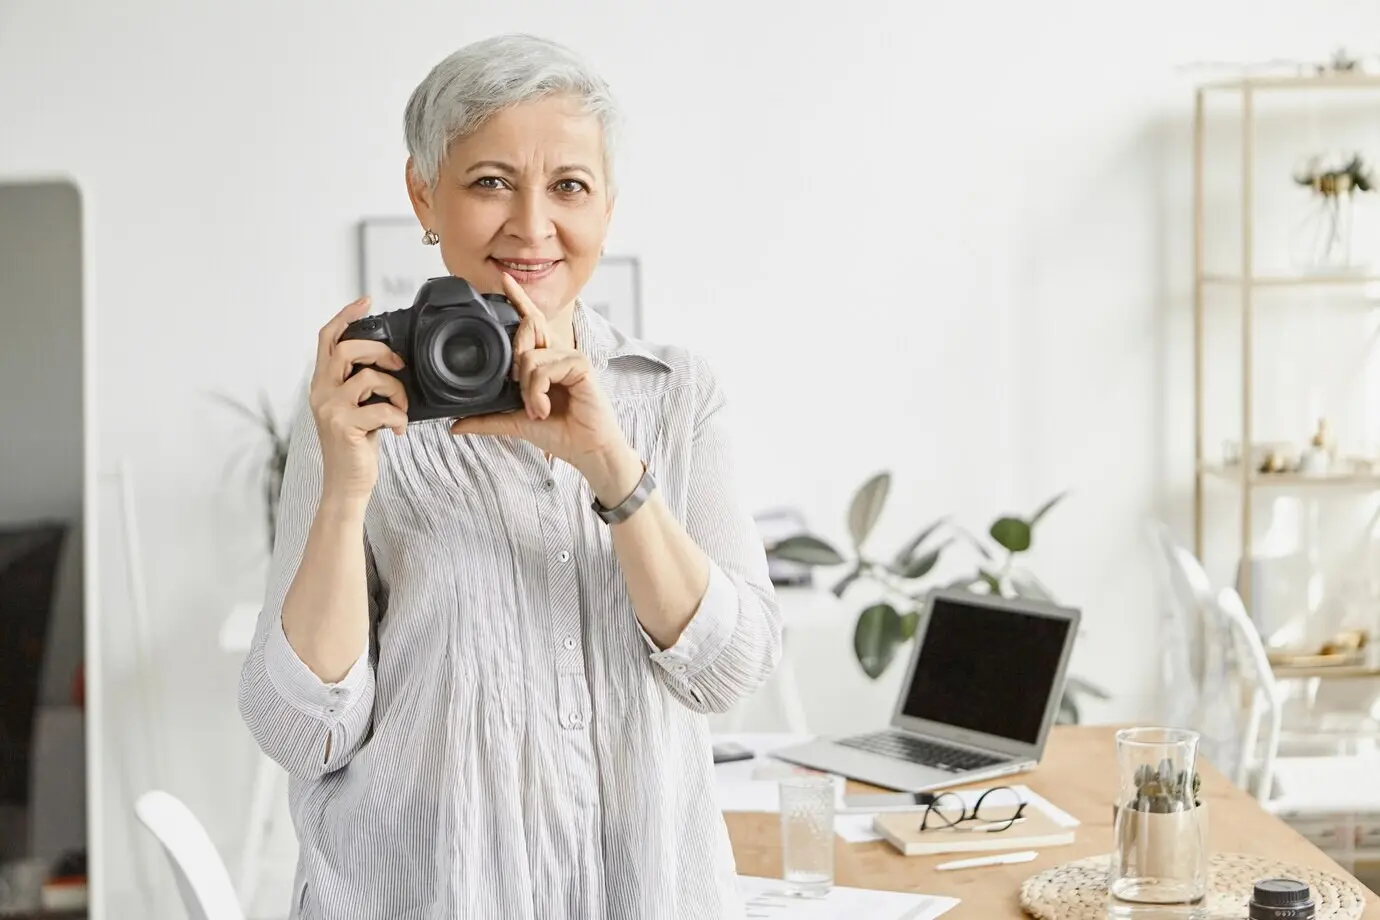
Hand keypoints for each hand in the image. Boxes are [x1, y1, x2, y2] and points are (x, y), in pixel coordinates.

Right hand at [308, 296, 408, 505]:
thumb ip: (360, 386)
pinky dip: (399, 418)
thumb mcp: (354, 409)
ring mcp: (331, 409)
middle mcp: (321, 392)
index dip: (345, 316)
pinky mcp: (345, 426)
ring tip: (401, 409)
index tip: (366, 302)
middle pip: (348, 349)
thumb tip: (390, 362)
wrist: (346, 485)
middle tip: (398, 367)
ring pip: (369, 377)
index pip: (327, 339)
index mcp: (322, 384)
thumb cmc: (355, 447)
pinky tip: (399, 430)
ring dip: (397, 391)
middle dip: (381, 352)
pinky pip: (383, 409)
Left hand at [450, 273, 631, 480]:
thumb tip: (455, 425)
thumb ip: (488, 420)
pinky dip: (538, 392)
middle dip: (514, 359)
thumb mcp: (516, 424)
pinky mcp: (580, 364)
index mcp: (546, 359)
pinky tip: (544, 409)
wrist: (587, 450)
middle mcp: (558, 352)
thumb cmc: (561, 433)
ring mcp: (571, 356)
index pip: (531, 322)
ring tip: (536, 410)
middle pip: (526, 331)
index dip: (518, 300)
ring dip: (526, 389)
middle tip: (523, 395)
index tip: (503, 281)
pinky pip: (545, 368)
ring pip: (529, 357)